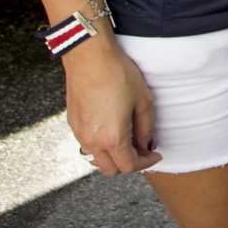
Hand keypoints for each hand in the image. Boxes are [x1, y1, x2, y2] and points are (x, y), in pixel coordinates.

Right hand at [64, 40, 159, 175]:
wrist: (89, 57)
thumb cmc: (118, 75)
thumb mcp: (143, 101)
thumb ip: (146, 129)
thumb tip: (146, 144)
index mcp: (112, 138)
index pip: (129, 166)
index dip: (146, 163)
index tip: (155, 155)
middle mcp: (92, 141)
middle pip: (110, 169)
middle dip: (128, 164)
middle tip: (142, 150)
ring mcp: (79, 133)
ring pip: (96, 159)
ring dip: (112, 156)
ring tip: (128, 139)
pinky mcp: (72, 123)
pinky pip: (87, 144)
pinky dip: (100, 145)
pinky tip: (112, 129)